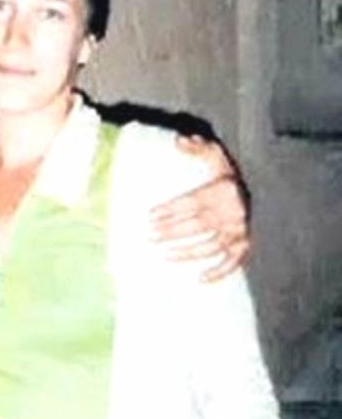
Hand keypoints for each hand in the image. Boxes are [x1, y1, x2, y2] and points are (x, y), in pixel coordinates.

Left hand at [151, 136, 249, 281]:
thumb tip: (179, 140)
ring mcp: (239, 231)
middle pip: (196, 225)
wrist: (270, 189)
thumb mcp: (218, 157)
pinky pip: (232, 262)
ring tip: (164, 253)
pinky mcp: (245, 244)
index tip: (150, 216)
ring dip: (186, 251)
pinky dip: (218, 272)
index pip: (191, 202)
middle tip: (149, 236)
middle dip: (170, 231)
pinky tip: (199, 279)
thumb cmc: (232, 175)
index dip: (169, 210)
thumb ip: (199, 148)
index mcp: (222, 191)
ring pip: (209, 245)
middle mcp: (231, 212)